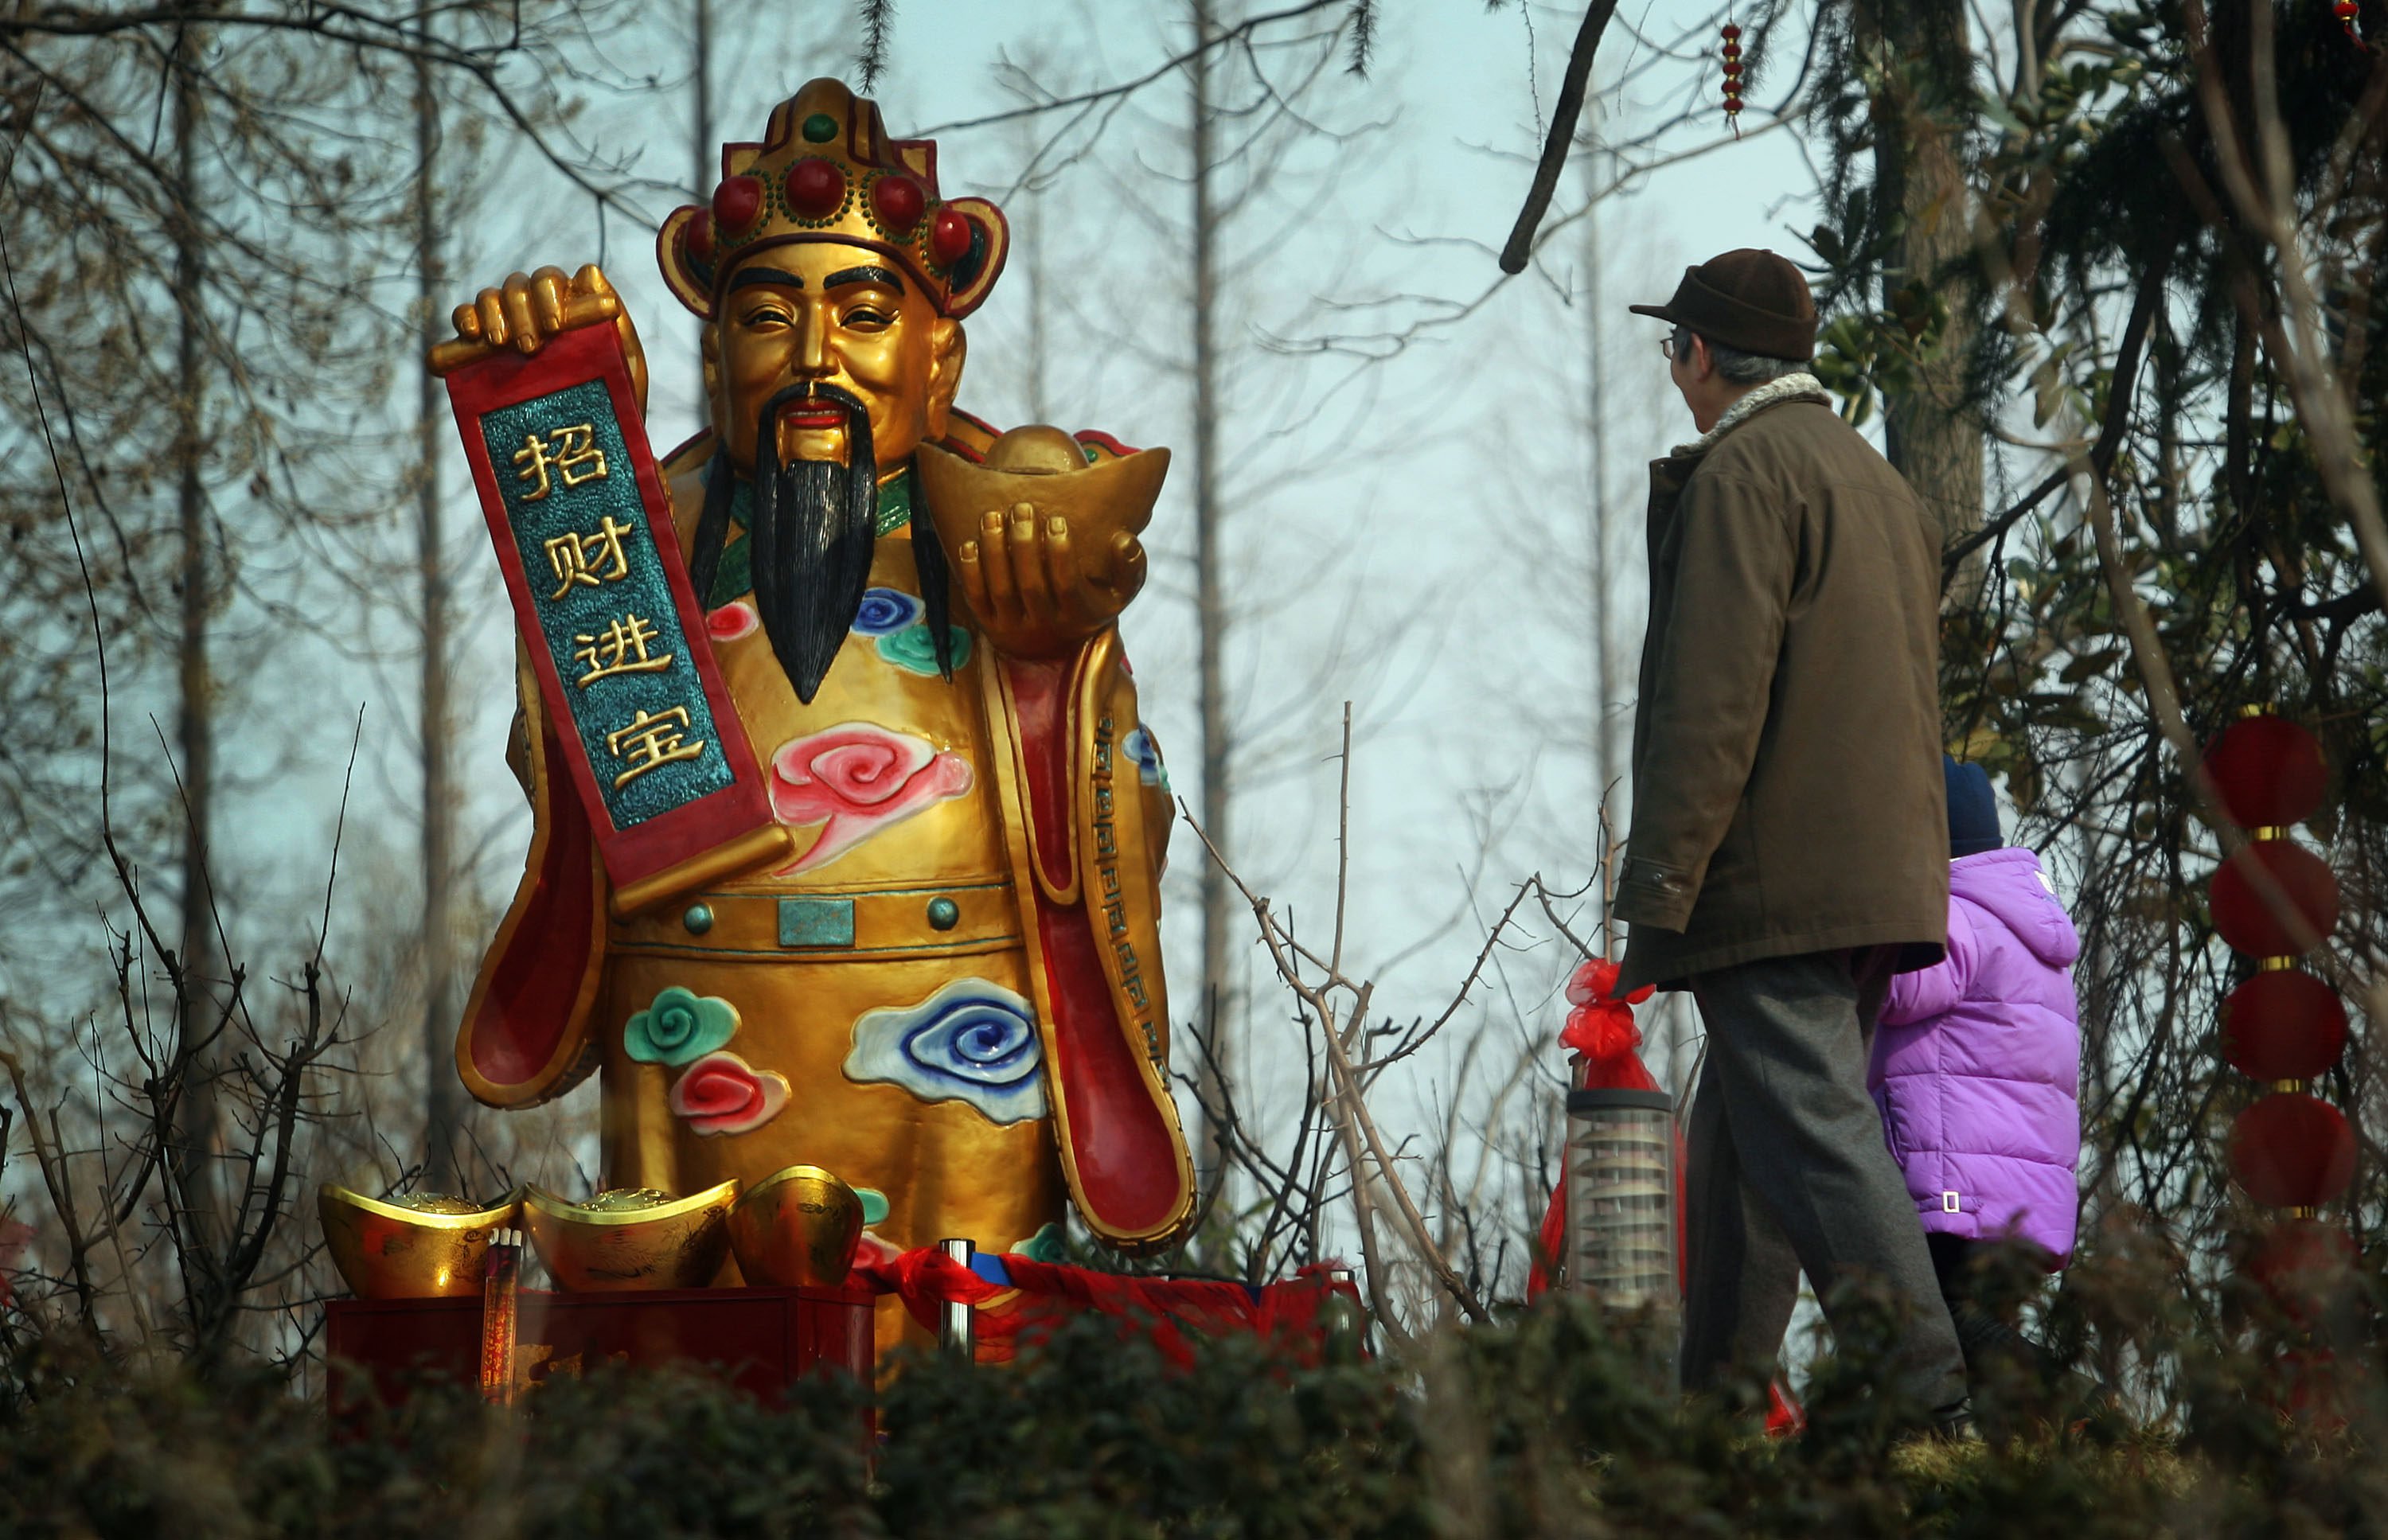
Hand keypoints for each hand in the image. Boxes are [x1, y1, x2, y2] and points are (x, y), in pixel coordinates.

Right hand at [426, 264, 647, 414]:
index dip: (547, 294)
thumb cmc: (615, 393)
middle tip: (529, 347)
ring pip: (491, 297)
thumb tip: (590, 272)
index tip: (554, 327)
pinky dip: (465, 318)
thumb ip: (616, 319)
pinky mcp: (486, 341)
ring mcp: (510, 321)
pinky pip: (466, 315)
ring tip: (499, 343)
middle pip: (518, 287)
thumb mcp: (625, 359)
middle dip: (521, 313)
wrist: (593, 432)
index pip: (549, 279)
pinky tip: (470, 335)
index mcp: (569, 302)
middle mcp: (536, 305)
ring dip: (492, 314)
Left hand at [956, 503, 1146, 655]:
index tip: (1058, 520)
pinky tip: (971, 542)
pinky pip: (976, 600)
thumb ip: (1131, 565)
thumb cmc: (1092, 600)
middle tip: (1022, 509)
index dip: (1061, 553)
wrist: (1059, 639)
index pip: (1067, 586)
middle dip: (1024, 544)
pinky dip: (971, 571)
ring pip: (1000, 590)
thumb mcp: (1121, 590)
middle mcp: (1046, 629)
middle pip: (1031, 586)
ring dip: (994, 551)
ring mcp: (1015, 630)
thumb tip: (1123, 540)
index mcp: (1079, 618)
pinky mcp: (990, 628)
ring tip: (993, 516)